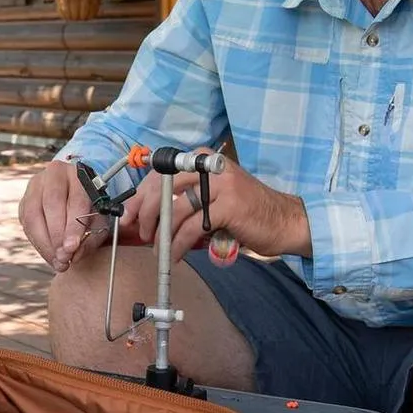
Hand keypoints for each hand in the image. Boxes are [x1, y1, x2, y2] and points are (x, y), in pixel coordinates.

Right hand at [19, 160, 102, 272]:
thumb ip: (91, 237)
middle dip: (57, 235)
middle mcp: (54, 174)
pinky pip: (26, 223)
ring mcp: (35, 186)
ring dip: (45, 242)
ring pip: (33, 214)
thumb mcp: (99, 221)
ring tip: (58, 261)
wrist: (76, 197)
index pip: (75, 199)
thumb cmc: (90, 208)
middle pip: (51, 203)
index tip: (72, 247)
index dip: (73, 226)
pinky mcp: (24, 201)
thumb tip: (74, 254)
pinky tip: (50, 254)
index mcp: (78, 174)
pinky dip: (38, 243)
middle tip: (64, 257)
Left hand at [123, 153, 311, 262]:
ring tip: (160, 249)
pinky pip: (192, 228)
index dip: (140, 195)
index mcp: (201, 158)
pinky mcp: (228, 205)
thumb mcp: (211, 195)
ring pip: (175, 210)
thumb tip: (147, 213)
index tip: (129, 215)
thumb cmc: (245, 211)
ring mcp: (219, 184)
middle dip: (145, 214)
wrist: (284, 220)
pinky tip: (177, 255)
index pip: (159, 173)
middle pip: (162, 187)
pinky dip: (179, 245)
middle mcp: (208, 165)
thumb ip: (184, 198)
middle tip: (142, 234)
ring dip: (162, 235)